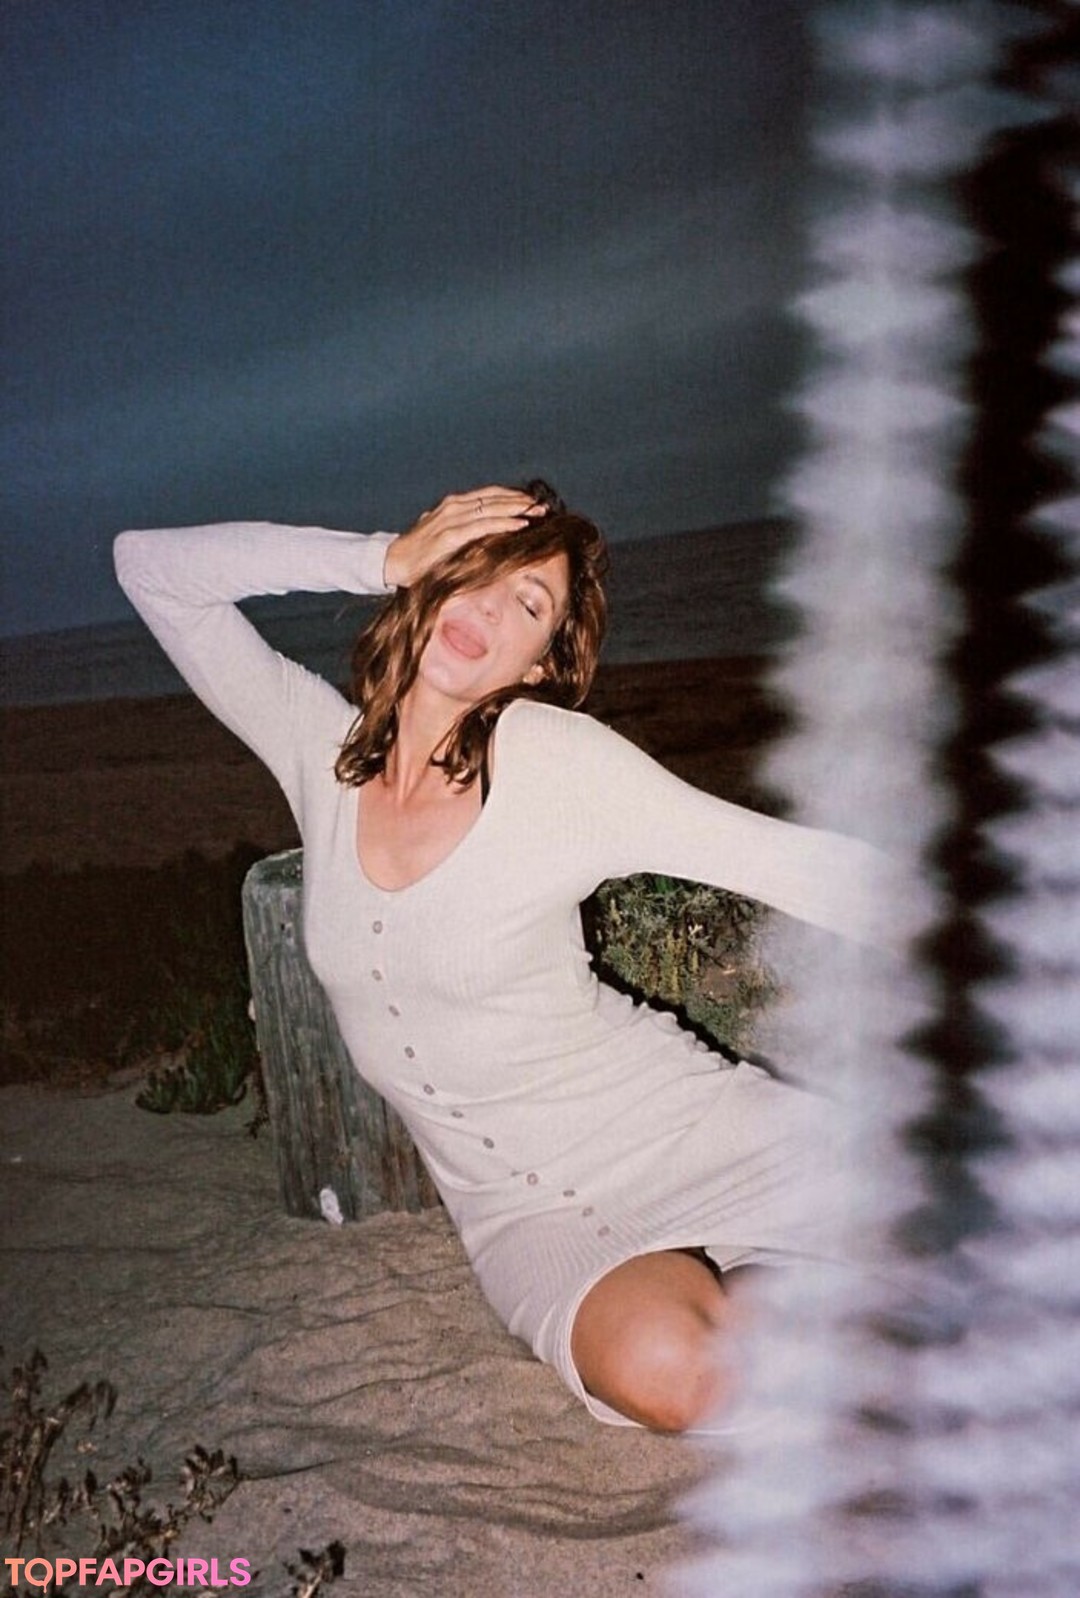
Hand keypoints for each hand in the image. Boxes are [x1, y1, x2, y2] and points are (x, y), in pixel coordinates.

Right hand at [384, 486, 543, 586]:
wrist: (393, 563)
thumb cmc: (419, 554)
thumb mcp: (441, 536)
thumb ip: (458, 531)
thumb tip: (476, 536)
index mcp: (452, 506)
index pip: (487, 495)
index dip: (510, 496)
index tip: (531, 500)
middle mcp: (453, 507)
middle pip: (493, 498)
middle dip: (520, 501)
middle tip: (543, 505)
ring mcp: (451, 519)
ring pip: (492, 508)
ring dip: (518, 509)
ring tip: (538, 512)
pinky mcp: (451, 535)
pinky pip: (484, 526)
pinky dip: (504, 523)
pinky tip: (521, 524)